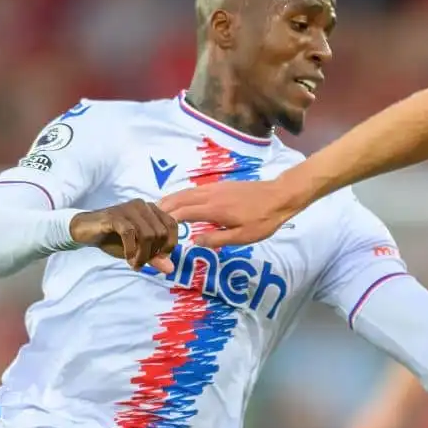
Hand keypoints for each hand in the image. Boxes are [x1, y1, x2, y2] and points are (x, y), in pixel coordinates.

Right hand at [70, 200, 177, 270]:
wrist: (85, 231)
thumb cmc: (114, 238)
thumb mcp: (138, 250)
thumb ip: (154, 257)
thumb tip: (171, 269)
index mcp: (152, 210)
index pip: (172, 225)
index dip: (169, 244)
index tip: (159, 258)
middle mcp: (143, 206)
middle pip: (161, 232)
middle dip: (154, 253)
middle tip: (142, 263)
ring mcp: (129, 209)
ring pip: (148, 234)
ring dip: (143, 255)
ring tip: (135, 263)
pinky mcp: (115, 216)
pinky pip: (130, 233)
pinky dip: (131, 250)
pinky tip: (127, 258)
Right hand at [158, 177, 302, 247]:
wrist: (280, 196)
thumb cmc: (263, 220)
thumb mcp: (243, 237)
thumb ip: (217, 239)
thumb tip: (194, 242)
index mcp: (213, 208)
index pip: (181, 213)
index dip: (166, 221)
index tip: (156, 231)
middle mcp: (209, 195)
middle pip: (178, 199)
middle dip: (161, 208)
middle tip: (147, 219)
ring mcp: (214, 187)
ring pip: (185, 192)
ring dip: (170, 200)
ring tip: (157, 211)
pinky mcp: (219, 185)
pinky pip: (194, 190)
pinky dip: (181, 195)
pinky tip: (179, 202)